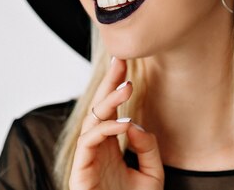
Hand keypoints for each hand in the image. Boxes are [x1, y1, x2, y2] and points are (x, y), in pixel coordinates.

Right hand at [69, 57, 163, 189]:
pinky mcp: (81, 170)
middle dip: (109, 83)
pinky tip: (123, 124)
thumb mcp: (152, 174)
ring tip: (127, 87)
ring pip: (92, 120)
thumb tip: (133, 123)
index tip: (125, 63)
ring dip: (109, 101)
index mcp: (111, 146)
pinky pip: (89, 142)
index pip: (111, 110)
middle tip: (121, 60)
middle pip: (98, 107)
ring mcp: (88, 157)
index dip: (115, 86)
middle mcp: (98, 147)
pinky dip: (105, 130)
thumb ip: (147, 147)